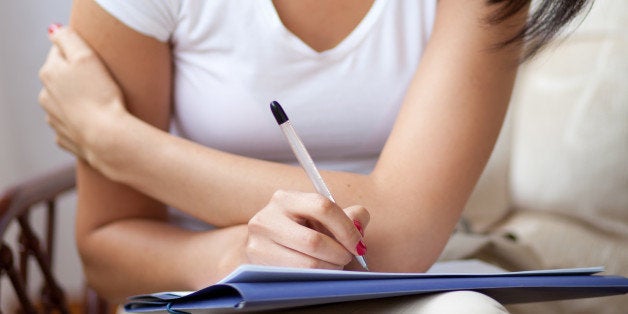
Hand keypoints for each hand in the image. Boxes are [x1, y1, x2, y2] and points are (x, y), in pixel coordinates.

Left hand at [38, 25, 126, 161]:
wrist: (108, 138)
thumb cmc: (101, 96)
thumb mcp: (86, 57)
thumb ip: (68, 39)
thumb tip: (55, 32)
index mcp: (49, 73)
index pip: (61, 52)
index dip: (81, 55)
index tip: (97, 65)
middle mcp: (45, 96)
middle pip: (62, 78)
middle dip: (78, 79)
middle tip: (102, 84)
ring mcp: (54, 119)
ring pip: (66, 102)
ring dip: (79, 101)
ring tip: (101, 104)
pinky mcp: (65, 137)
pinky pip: (72, 124)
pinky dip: (82, 122)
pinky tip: (96, 122)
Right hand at [245, 190, 368, 269]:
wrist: (265, 246)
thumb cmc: (302, 230)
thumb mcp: (323, 219)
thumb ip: (349, 217)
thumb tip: (360, 223)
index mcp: (286, 199)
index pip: (323, 207)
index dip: (347, 229)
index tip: (359, 245)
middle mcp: (267, 217)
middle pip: (314, 241)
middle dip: (339, 254)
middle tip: (347, 258)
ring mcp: (258, 242)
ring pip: (307, 263)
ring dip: (330, 268)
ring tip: (334, 265)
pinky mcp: (257, 264)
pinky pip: (297, 276)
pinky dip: (316, 277)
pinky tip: (319, 272)